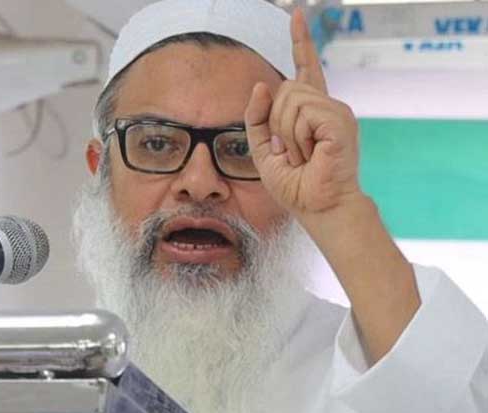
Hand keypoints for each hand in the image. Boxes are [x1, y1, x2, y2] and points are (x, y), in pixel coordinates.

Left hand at [245, 8, 360, 215]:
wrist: (318, 207)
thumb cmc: (295, 184)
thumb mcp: (262, 148)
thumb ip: (257, 117)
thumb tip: (264, 84)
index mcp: (312, 111)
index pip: (305, 69)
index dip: (300, 42)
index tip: (296, 15)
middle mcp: (327, 106)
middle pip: (285, 87)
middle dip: (275, 123)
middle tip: (292, 152)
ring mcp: (336, 111)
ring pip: (290, 99)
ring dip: (285, 133)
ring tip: (302, 155)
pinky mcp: (339, 121)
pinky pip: (301, 113)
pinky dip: (296, 138)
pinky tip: (311, 153)